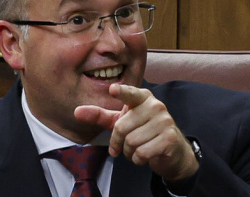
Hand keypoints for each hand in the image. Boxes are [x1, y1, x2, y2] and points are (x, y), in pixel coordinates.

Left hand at [74, 84, 198, 180]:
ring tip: (137, 150)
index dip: (121, 92)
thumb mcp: (121, 121)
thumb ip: (100, 116)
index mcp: (142, 98)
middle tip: (124, 146)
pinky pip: (142, 153)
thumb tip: (76, 111)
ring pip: (131, 142)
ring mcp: (164, 121)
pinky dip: (138, 159)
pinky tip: (145, 156)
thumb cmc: (143, 131)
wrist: (173, 150)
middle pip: (122, 127)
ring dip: (129, 152)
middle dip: (118, 143)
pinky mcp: (169, 138)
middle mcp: (155, 106)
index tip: (113, 89)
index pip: (130, 93)